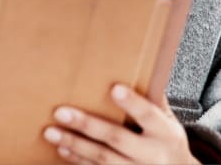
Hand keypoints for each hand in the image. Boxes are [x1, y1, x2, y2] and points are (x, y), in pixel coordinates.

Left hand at [42, 84, 197, 163]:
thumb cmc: (167, 143)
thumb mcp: (169, 122)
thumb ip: (154, 100)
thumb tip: (141, 65)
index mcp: (165, 134)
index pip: (148, 115)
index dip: (132, 103)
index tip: (114, 88)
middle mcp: (152, 155)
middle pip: (116, 138)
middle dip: (87, 125)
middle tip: (61, 112)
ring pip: (103, 159)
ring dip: (74, 144)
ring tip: (51, 132)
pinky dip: (78, 161)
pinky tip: (62, 150)